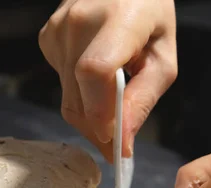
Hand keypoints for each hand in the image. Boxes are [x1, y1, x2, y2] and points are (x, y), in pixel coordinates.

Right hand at [38, 0, 176, 161]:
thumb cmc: (149, 17)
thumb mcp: (163, 57)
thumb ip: (143, 99)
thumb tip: (121, 141)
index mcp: (118, 17)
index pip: (95, 72)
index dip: (101, 113)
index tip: (116, 142)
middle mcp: (78, 22)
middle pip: (78, 97)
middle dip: (98, 130)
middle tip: (118, 147)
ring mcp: (57, 30)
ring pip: (67, 98)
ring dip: (90, 116)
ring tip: (112, 110)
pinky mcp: (47, 39)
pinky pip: (62, 85)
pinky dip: (80, 96)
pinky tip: (96, 80)